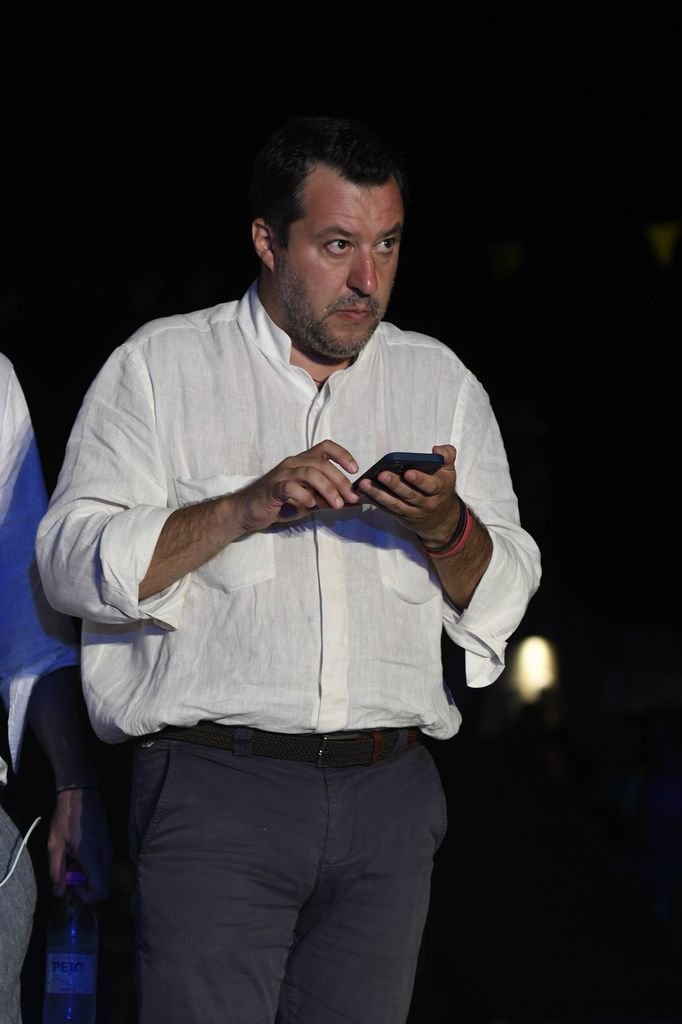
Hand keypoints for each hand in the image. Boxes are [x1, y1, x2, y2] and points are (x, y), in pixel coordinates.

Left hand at [48, 787, 111, 902]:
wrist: (81, 794)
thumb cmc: (66, 818)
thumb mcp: (54, 844)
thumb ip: (56, 870)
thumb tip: (59, 892)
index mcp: (92, 856)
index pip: (100, 891)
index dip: (86, 895)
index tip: (71, 883)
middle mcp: (105, 855)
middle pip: (101, 885)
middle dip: (84, 884)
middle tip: (68, 869)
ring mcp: (109, 849)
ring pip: (102, 875)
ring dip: (87, 875)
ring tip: (72, 859)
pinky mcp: (109, 844)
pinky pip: (102, 864)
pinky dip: (91, 866)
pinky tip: (78, 852)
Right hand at [233, 439, 359, 532]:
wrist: (248, 511)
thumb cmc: (280, 503)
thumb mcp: (309, 501)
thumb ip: (327, 498)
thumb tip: (351, 500)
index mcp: (302, 462)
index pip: (325, 447)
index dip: (343, 455)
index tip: (355, 469)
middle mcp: (293, 463)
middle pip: (322, 463)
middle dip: (340, 480)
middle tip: (351, 497)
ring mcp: (282, 474)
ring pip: (310, 472)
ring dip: (327, 489)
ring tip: (335, 505)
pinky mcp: (272, 488)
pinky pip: (291, 487)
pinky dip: (305, 496)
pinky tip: (310, 506)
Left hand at [354, 443, 460, 543]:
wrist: (441, 519)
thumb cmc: (441, 489)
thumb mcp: (449, 472)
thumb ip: (447, 456)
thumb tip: (437, 449)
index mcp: (439, 490)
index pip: (430, 485)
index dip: (419, 479)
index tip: (408, 471)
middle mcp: (427, 503)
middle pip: (409, 495)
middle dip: (394, 485)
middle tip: (381, 474)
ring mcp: (413, 512)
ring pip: (395, 504)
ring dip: (378, 494)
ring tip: (365, 483)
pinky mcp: (401, 517)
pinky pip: (386, 509)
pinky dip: (374, 501)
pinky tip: (362, 492)